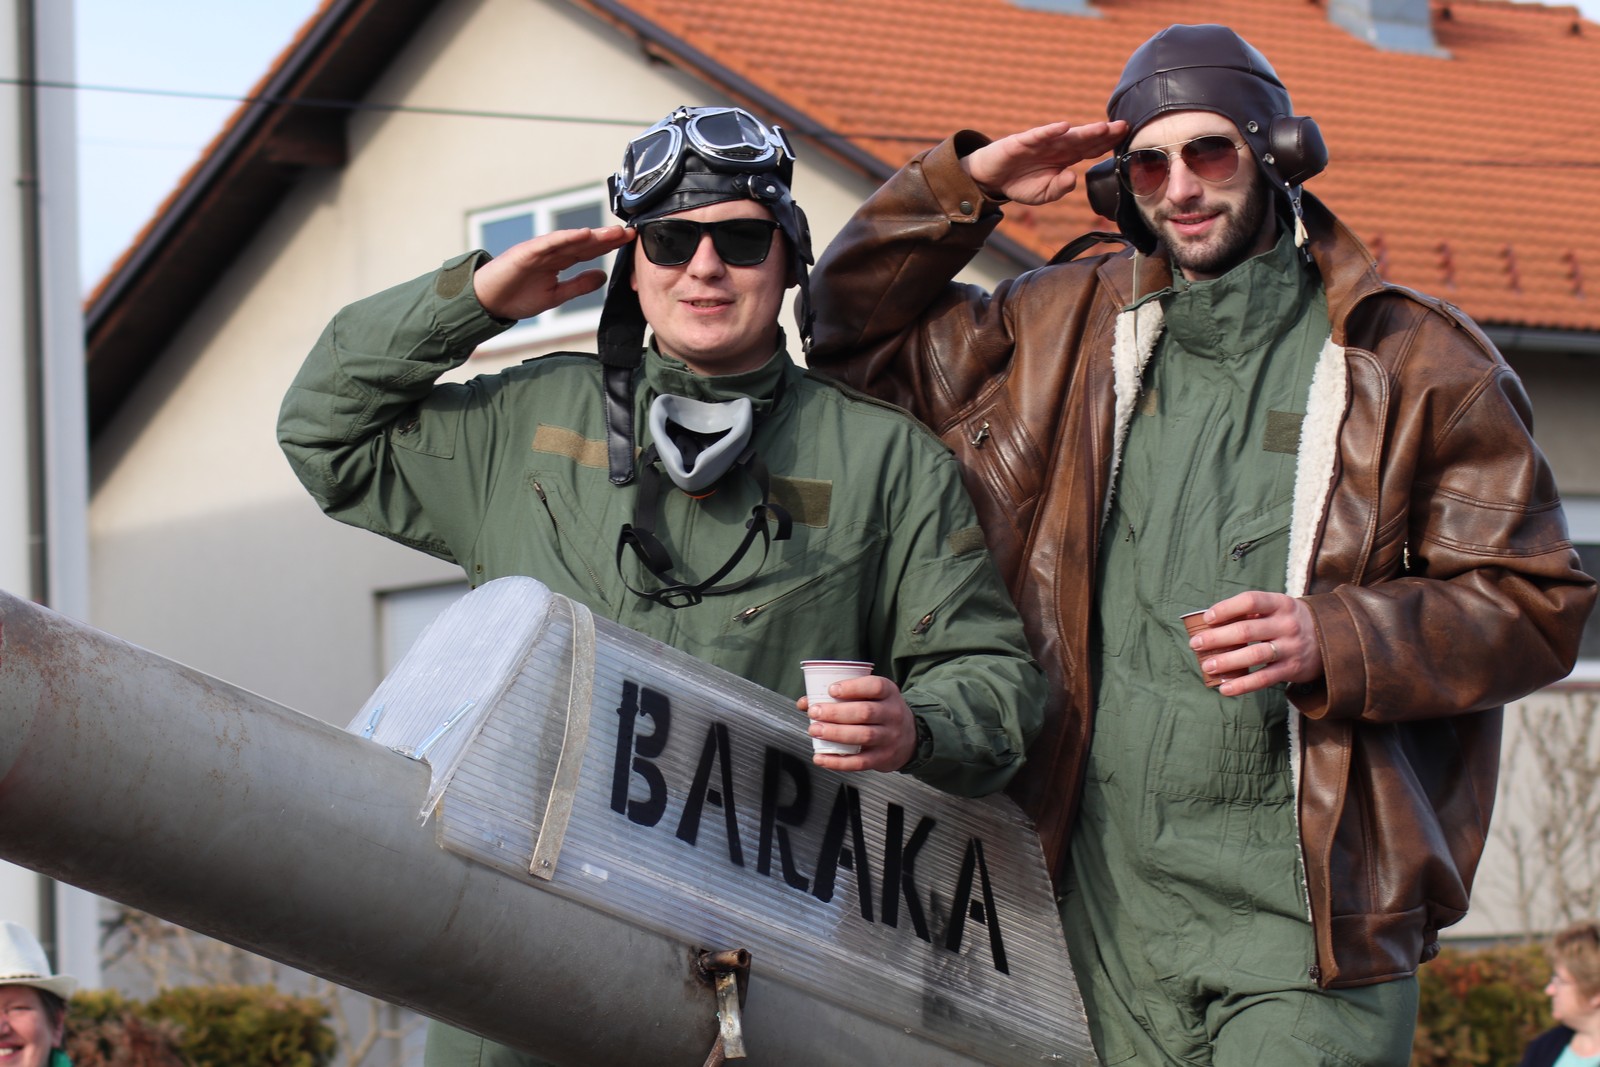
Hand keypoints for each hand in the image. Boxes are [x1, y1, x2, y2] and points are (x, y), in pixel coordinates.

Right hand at [472, 226, 634, 320]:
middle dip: (607, 237)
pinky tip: (584, 234)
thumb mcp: (556, 295)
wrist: (487, 302)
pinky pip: (549, 243)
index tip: (631, 242)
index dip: (609, 246)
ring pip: (571, 239)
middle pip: (584, 242)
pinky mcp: (526, 252)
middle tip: (631, 232)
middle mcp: (551, 252)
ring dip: (593, 235)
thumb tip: (603, 276)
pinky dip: (566, 237)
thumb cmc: (516, 297)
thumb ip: (578, 285)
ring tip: (614, 232)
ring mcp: (539, 250)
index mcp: (559, 261)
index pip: (589, 251)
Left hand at [798, 675, 917, 772]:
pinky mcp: (883, 758)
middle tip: (815, 712)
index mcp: (889, 693)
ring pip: (863, 736)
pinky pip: (860, 762)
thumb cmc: (881, 712)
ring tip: (814, 731)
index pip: (875, 687)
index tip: (832, 690)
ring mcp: (889, 738)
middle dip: (836, 713)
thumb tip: (805, 702)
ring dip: (835, 734)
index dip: (853, 687)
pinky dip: (838, 762)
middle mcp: (892, 714)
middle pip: (865, 713)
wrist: (911, 738)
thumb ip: (841, 697)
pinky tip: (820, 758)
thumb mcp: (871, 698)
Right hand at [962, 120, 1128, 204]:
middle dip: (1104, 133)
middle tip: (1124, 127)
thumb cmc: (1020, 183)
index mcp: (1065, 158)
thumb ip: (1058, 188)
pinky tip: (1063, 127)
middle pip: (1084, 139)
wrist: (991, 179)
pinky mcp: (1022, 142)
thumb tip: (1073, 178)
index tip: (1126, 138)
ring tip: (1102, 127)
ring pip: (1066, 135)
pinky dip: (1050, 131)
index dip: (1107, 144)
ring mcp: (1041, 142)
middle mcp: (1057, 147)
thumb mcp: (1042, 194)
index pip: (1091, 149)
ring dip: (1084, 131)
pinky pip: (1038, 135)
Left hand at [1190, 591, 1324, 696]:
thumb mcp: (1278, 608)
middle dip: (1217, 638)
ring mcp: (1291, 648)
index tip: (1207, 618)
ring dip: (1227, 662)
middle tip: (1196, 644)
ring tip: (1207, 666)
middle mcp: (1287, 625)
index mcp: (1281, 604)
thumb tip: (1211, 622)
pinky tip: (1224, 688)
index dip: (1226, 608)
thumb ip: (1251, 613)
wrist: (1334, 639)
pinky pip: (1264, 679)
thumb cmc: (1291, 621)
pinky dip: (1242, 685)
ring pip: (1253, 655)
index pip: (1250, 601)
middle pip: (1246, 630)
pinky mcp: (1292, 669)